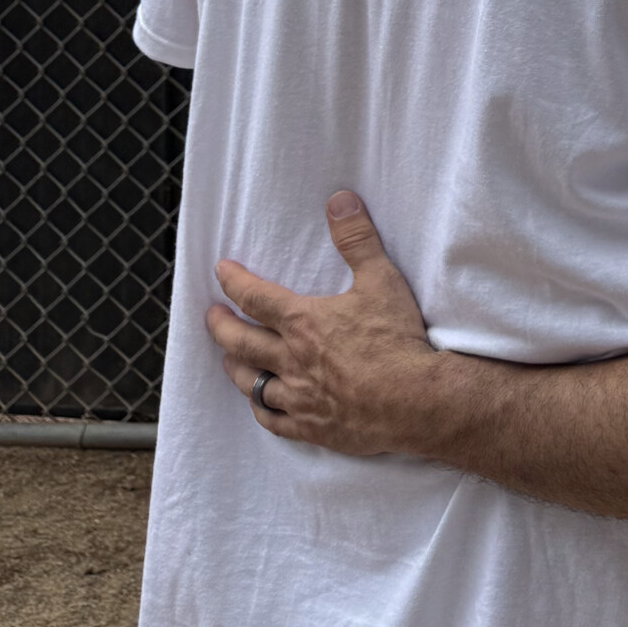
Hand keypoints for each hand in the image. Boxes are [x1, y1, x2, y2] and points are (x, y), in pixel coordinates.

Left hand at [206, 192, 441, 453]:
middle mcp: (291, 359)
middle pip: (240, 342)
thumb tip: (339, 200)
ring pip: (251, 383)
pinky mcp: (311, 426)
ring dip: (235, 368)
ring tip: (229, 360)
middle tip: (211, 316)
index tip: (221, 271)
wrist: (415, 399)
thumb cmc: (397, 340)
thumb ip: (357, 239)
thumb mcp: (382, 280)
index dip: (234, 282)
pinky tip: (261, 405)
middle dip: (221, 326)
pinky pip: (273, 420)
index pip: (255, 297)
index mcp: (303, 322)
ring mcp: (299, 396)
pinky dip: (263, 410)